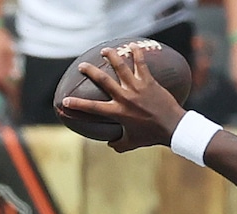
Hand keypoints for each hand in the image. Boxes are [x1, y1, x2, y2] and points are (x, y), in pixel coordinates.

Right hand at [65, 46, 187, 150]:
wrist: (172, 127)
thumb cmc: (151, 136)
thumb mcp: (132, 143)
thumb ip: (119, 144)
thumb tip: (110, 144)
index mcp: (118, 112)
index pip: (92, 108)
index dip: (77, 104)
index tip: (64, 101)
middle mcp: (125, 98)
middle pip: (103, 80)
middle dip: (90, 71)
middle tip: (81, 65)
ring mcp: (137, 88)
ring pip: (120, 66)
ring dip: (111, 56)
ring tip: (105, 50)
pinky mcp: (149, 81)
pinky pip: (141, 63)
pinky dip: (136, 53)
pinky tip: (132, 45)